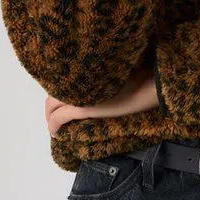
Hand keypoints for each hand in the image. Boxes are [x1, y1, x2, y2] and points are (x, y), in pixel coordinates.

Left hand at [45, 68, 159, 137]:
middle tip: (55, 116)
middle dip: (52, 105)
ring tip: (56, 126)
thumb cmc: (141, 75)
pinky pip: (59, 118)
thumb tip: (95, 79)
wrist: (149, 85)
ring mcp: (78, 92)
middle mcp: (78, 77)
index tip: (62, 101)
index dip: (59, 91)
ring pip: (52, 104)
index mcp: (86, 66)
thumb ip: (102, 74)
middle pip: (54, 91)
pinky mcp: (81, 107)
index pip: (63, 78)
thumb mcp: (118, 71)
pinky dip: (53, 126)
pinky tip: (56, 133)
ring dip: (51, 115)